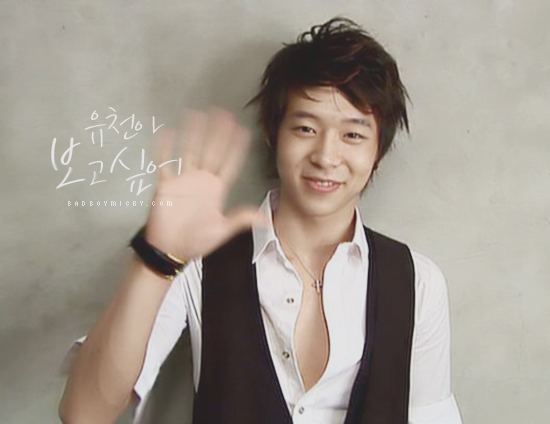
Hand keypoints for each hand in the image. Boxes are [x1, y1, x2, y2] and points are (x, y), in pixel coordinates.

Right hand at [144, 107, 264, 260]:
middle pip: (210, 151)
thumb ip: (241, 219)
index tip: (243, 131)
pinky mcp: (166, 185)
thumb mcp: (223, 230)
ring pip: (189, 151)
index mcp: (216, 190)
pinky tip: (167, 133)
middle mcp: (201, 181)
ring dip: (192, 134)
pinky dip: (165, 149)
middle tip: (222, 113)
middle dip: (217, 133)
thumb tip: (265, 220)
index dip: (236, 148)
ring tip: (196, 115)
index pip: (228, 163)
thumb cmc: (196, 241)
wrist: (170, 250)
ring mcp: (183, 181)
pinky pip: (165, 164)